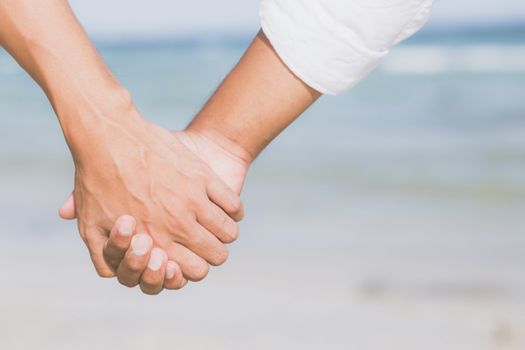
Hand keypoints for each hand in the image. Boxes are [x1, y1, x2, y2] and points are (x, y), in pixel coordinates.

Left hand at [60, 127, 250, 292]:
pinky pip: (233, 204)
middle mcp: (177, 224)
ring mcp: (193, 199)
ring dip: (225, 231)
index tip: (192, 257)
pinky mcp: (203, 176)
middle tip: (206, 241)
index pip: (194, 272)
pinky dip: (233, 209)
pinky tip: (224, 206)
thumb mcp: (90, 227)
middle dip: (213, 252)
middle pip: (217, 255)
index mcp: (154, 241)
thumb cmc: (96, 181)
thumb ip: (105, 258)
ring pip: (229, 231)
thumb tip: (118, 276)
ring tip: (217, 224)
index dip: (195, 268)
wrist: (108, 135)